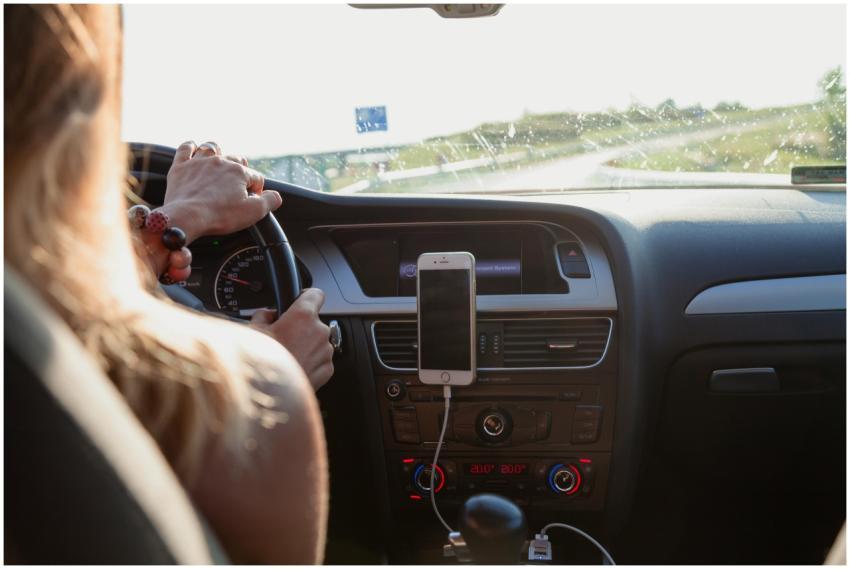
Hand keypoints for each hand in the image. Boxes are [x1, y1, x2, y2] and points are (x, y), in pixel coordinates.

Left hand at [161, 141, 282, 242]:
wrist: (187, 217)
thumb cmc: (219, 215)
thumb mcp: (253, 212)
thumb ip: (270, 201)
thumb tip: (276, 196)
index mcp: (239, 172)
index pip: (255, 177)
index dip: (256, 189)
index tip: (252, 200)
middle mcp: (220, 162)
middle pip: (236, 159)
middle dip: (240, 169)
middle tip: (238, 184)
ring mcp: (198, 162)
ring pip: (212, 148)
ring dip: (218, 152)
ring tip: (219, 161)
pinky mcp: (180, 167)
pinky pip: (185, 148)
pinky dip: (190, 147)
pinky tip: (193, 149)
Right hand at [250, 289, 333, 390]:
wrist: (270, 396)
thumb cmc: (261, 364)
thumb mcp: (253, 331)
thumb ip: (263, 315)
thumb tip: (267, 314)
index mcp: (303, 316)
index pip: (315, 294)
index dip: (306, 296)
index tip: (300, 300)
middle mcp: (319, 331)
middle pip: (314, 321)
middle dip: (300, 327)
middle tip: (282, 337)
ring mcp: (325, 351)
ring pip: (317, 341)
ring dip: (306, 345)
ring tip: (286, 356)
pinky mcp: (327, 369)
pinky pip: (320, 359)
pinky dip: (310, 361)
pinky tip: (293, 367)